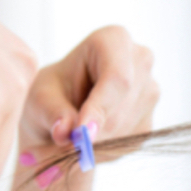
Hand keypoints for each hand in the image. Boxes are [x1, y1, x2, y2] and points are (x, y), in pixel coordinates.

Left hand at [15, 25, 158, 186]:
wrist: (62, 111)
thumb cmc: (50, 94)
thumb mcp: (40, 97)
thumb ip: (52, 112)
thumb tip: (66, 132)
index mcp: (114, 40)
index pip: (117, 77)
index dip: (100, 108)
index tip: (80, 134)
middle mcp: (141, 62)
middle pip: (122, 109)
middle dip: (93, 134)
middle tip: (62, 147)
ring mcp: (150, 92)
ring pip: (125, 131)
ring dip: (94, 146)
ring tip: (68, 140)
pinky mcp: (149, 121)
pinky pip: (127, 144)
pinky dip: (102, 151)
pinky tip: (87, 140)